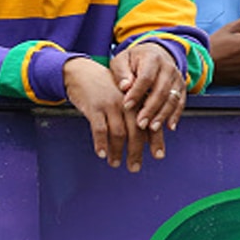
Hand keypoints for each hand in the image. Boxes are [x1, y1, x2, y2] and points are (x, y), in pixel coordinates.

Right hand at [64, 56, 153, 171]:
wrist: (81, 72)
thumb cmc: (104, 87)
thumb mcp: (123, 96)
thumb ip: (134, 113)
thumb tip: (146, 139)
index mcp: (136, 99)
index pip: (149, 121)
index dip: (155, 140)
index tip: (158, 156)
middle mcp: (126, 102)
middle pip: (136, 130)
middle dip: (136, 151)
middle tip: (134, 167)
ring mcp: (110, 104)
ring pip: (118, 133)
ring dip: (117, 151)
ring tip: (115, 163)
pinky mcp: (94, 107)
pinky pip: (99, 129)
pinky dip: (101, 144)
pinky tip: (101, 154)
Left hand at [112, 41, 185, 132]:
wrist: (155, 53)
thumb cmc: (134, 60)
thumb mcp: (122, 60)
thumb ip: (121, 73)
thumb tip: (125, 87)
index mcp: (152, 58)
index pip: (146, 77)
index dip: (137, 92)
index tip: (126, 106)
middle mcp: (168, 67)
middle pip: (161, 90)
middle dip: (151, 109)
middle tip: (140, 123)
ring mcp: (177, 78)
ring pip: (172, 98)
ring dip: (162, 115)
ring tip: (152, 128)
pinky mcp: (182, 87)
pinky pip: (181, 103)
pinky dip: (175, 116)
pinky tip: (169, 127)